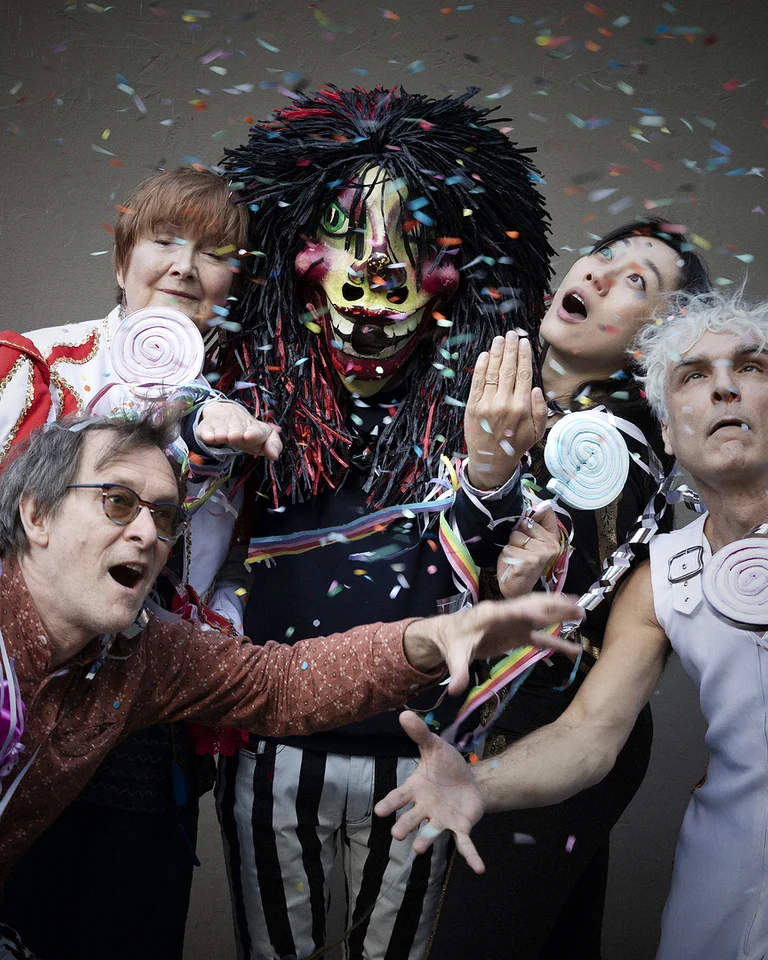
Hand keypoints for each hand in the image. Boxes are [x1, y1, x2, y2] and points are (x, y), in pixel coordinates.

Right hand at [197, 402, 282, 459]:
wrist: (226, 414)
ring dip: (221, 433)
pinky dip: (207, 434)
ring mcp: (221, 427)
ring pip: (221, 430)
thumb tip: (274, 455)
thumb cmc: (249, 431)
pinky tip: (209, 437)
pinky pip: (205, 431)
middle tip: (235, 436)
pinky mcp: (207, 428)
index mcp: (254, 429)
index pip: (256, 431)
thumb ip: (274, 445)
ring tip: (221, 436)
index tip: (249, 436)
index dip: (253, 434)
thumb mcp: (265, 438)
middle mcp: (237, 426)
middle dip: (236, 433)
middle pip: (237, 430)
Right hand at [374, 712, 486, 873]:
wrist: (469, 779)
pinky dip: (471, 857)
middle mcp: (425, 808)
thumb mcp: (434, 746)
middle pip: (412, 818)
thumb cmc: (445, 765)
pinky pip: (464, 844)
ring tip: (419, 850)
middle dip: (404, 826)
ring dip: (426, 840)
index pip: (399, 797)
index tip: (379, 811)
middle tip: (396, 834)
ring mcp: (442, 819)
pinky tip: (479, 869)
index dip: (389, 804)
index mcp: (415, 789)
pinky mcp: (460, 827)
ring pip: (432, 832)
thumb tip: (403, 714)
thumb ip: (419, 734)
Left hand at [402, 592, 582, 694]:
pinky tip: (574, 648)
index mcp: (487, 615)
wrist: (449, 634)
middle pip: (531, 606)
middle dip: (553, 605)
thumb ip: (458, 672)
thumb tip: (455, 690)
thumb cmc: (451, 641)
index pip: (508, 611)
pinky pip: (540, 637)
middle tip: (576, 605)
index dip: (525, 611)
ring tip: (582, 614)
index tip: (544, 614)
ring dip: (560, 614)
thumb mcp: (454, 657)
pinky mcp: (518, 635)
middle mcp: (505, 614)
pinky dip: (556, 642)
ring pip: (541, 616)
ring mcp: (514, 624)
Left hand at [464, 332, 546, 490]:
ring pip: (493, 372)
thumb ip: (540, 410)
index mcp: (522, 408)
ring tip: (499, 339)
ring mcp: (487, 404)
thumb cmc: (516, 446)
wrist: (491, 462)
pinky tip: (485, 355)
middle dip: (510, 349)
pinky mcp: (473, 407)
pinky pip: (477, 382)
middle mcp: (504, 403)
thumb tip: (537, 388)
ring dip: (496, 353)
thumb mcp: (537, 432)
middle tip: (512, 334)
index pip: (524, 374)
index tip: (524, 342)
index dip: (524, 355)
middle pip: (509, 369)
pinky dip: (481, 367)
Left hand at [497, 501, 562, 597]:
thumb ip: (531, 523)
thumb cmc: (521, 562)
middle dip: (517, 534)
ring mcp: (542, 553)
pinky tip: (514, 563)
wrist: (517, 587)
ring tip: (517, 556)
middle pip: (525, 522)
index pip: (545, 510)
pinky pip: (510, 548)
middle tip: (521, 548)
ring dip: (511, 546)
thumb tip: (533, 502)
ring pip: (516, 536)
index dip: (532, 513)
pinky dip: (507, 555)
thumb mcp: (528, 539)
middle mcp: (551, 544)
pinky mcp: (531, 561)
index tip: (527, 524)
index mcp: (553, 536)